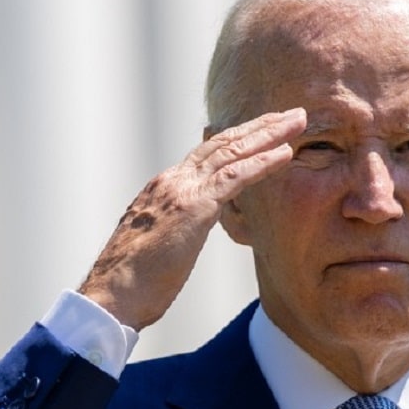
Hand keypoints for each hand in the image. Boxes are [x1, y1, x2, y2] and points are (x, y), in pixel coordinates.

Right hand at [78, 108, 306, 329]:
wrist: (111, 295)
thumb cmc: (133, 282)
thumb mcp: (158, 243)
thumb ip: (175, 227)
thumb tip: (185, 230)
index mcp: (163, 188)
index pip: (206, 153)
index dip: (238, 139)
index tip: (264, 129)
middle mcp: (172, 181)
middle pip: (222, 142)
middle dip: (259, 126)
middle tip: (291, 113)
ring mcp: (182, 191)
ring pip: (232, 151)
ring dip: (269, 134)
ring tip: (297, 121)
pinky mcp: (194, 208)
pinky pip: (235, 177)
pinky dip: (263, 162)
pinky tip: (285, 153)